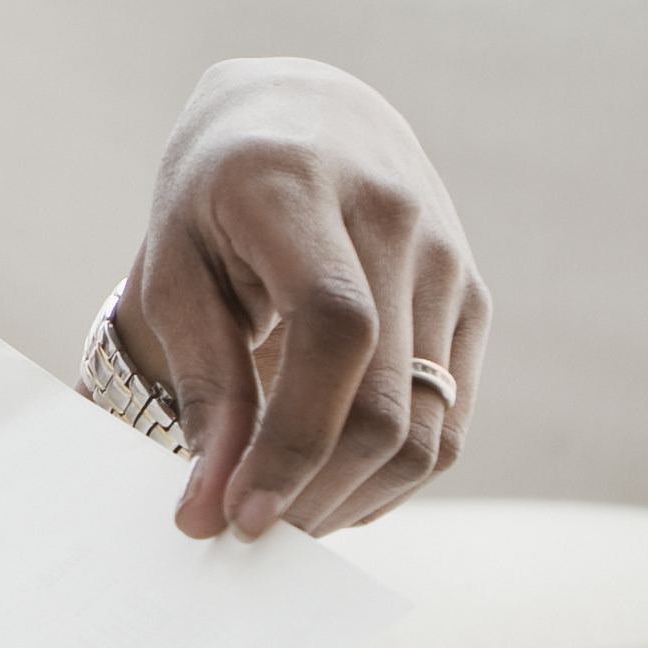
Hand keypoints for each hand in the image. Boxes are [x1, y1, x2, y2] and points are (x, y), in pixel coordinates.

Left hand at [113, 59, 487, 539]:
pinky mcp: (473, 298)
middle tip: (247, 536)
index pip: (335, 330)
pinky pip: (449, 416)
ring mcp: (449, 260)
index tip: (236, 515)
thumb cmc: (215, 193)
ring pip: (431, 426)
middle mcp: (398, 219)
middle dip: (317, 491)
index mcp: (303, 191)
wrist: (302, 111)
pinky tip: (332, 488)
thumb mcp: (174, 265)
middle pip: (388, 398)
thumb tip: (210, 503)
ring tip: (284, 519)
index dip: (294, 438)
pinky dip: (392, 473)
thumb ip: (200, 379)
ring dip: (357, 498)